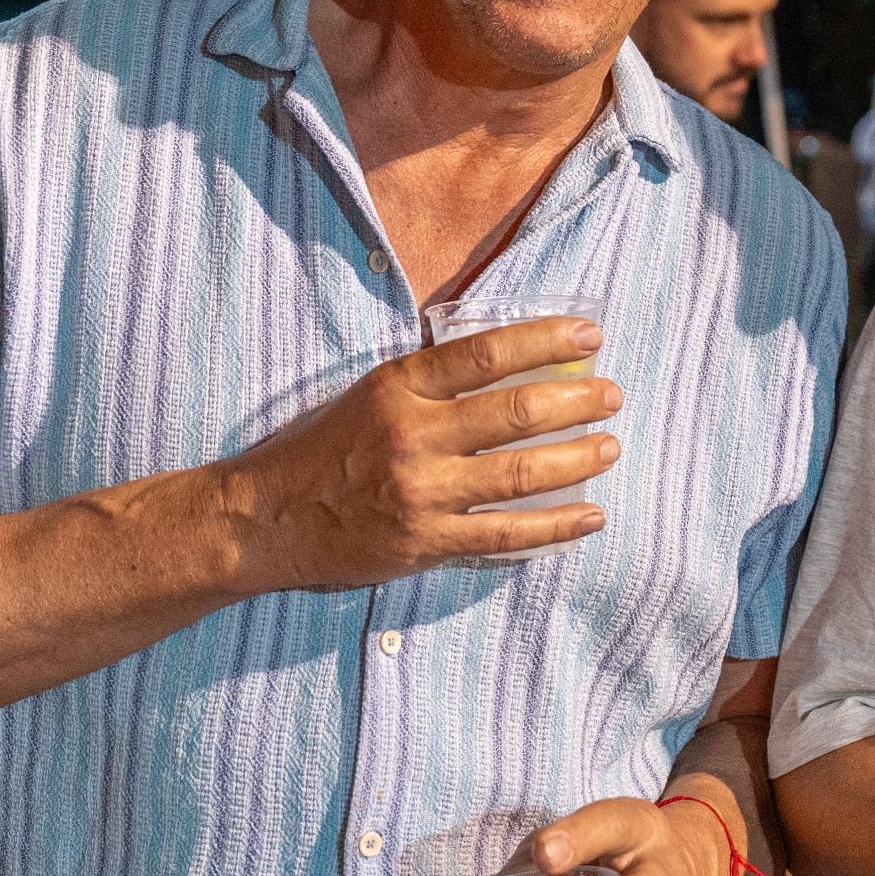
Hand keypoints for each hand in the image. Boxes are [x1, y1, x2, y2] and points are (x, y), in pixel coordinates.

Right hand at [219, 317, 620, 590]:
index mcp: (398, 387)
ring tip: (610, 447)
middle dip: (578, 401)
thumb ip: (431, 382)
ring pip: (521, 473)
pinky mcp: (425, 542)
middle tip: (612, 395)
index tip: (591, 333)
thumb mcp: (368, 394)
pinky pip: (506, 535)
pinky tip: (590, 516)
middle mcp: (412, 435)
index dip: (546, 339)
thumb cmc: (320, 449)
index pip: (486, 352)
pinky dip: (556, 526)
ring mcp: (421, 492)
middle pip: (517, 411)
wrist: (262, 518)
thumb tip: (512, 362)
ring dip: (577, 458)